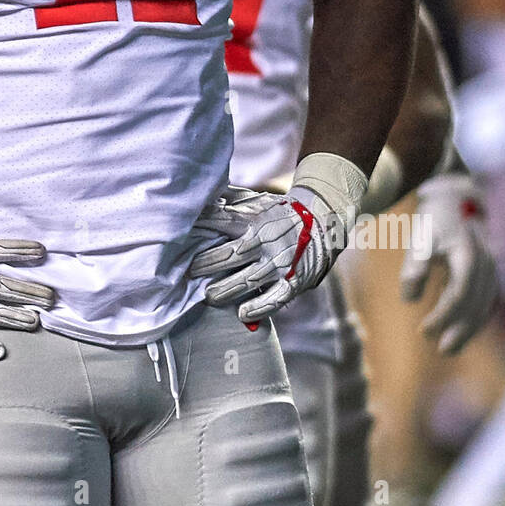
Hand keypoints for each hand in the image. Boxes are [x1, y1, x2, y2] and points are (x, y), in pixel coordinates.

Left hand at [188, 183, 345, 322]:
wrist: (324, 220)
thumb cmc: (282, 211)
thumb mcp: (259, 199)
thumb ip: (232, 199)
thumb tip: (204, 192)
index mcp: (255, 220)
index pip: (222, 222)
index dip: (201, 228)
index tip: (180, 235)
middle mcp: (266, 242)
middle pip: (230, 255)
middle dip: (206, 264)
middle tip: (188, 272)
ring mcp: (280, 263)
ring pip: (247, 281)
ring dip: (225, 290)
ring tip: (208, 296)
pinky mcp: (293, 282)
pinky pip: (275, 299)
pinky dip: (258, 308)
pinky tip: (242, 313)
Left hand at [402, 172, 498, 354]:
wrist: (456, 199)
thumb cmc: (435, 220)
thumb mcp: (420, 238)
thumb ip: (415, 267)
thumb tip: (410, 300)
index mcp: (468, 253)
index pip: (459, 292)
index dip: (443, 315)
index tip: (424, 331)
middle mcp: (486, 262)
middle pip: (477, 303)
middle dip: (461, 328)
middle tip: (442, 350)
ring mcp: (492, 267)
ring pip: (486, 303)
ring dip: (470, 328)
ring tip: (451, 348)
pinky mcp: (491, 271)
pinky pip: (489, 299)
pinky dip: (478, 317)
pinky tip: (464, 331)